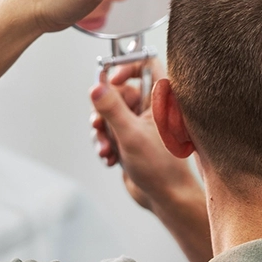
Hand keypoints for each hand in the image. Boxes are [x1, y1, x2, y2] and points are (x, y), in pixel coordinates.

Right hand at [89, 62, 199, 212]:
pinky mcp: (132, 139)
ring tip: (106, 150)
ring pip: (111, 114)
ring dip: (102, 132)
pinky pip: (110, 131)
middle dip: (104, 111)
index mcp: (162, 98)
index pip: (147, 63)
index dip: (126, 66)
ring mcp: (141, 123)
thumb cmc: (160, 167)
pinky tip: (110, 160)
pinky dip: (106, 143)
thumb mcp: (130, 135)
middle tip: (99, 126)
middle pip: (119, 91)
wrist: (166, 198)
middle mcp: (153, 107)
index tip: (111, 80)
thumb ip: (112, 109)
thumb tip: (96, 86)